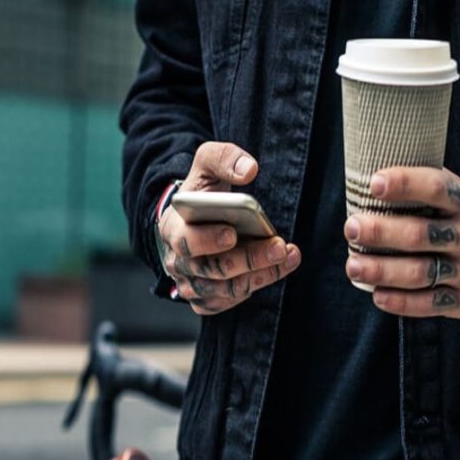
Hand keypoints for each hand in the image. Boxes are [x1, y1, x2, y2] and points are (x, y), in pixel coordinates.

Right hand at [157, 142, 300, 315]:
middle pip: (212, 268)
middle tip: (279, 246)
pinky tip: (276, 269)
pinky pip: (228, 301)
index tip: (233, 233)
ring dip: (260, 274)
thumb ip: (224, 158)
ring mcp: (190, 284)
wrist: (195, 219)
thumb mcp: (207, 165)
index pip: (186, 241)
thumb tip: (249, 169)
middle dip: (249, 258)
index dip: (208, 240)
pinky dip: (255, 286)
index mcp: (172, 228)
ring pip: (226, 289)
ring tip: (287, 256)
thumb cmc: (203, 192)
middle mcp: (177, 262)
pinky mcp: (205, 299)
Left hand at [344, 167, 459, 318]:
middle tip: (351, 228)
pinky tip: (377, 295)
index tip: (373, 183)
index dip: (405, 184)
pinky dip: (400, 302)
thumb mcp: (457, 198)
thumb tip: (366, 178)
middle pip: (419, 234)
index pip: (437, 188)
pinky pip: (429, 304)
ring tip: (353, 265)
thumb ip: (423, 190)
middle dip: (381, 232)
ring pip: (420, 272)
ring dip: (382, 270)